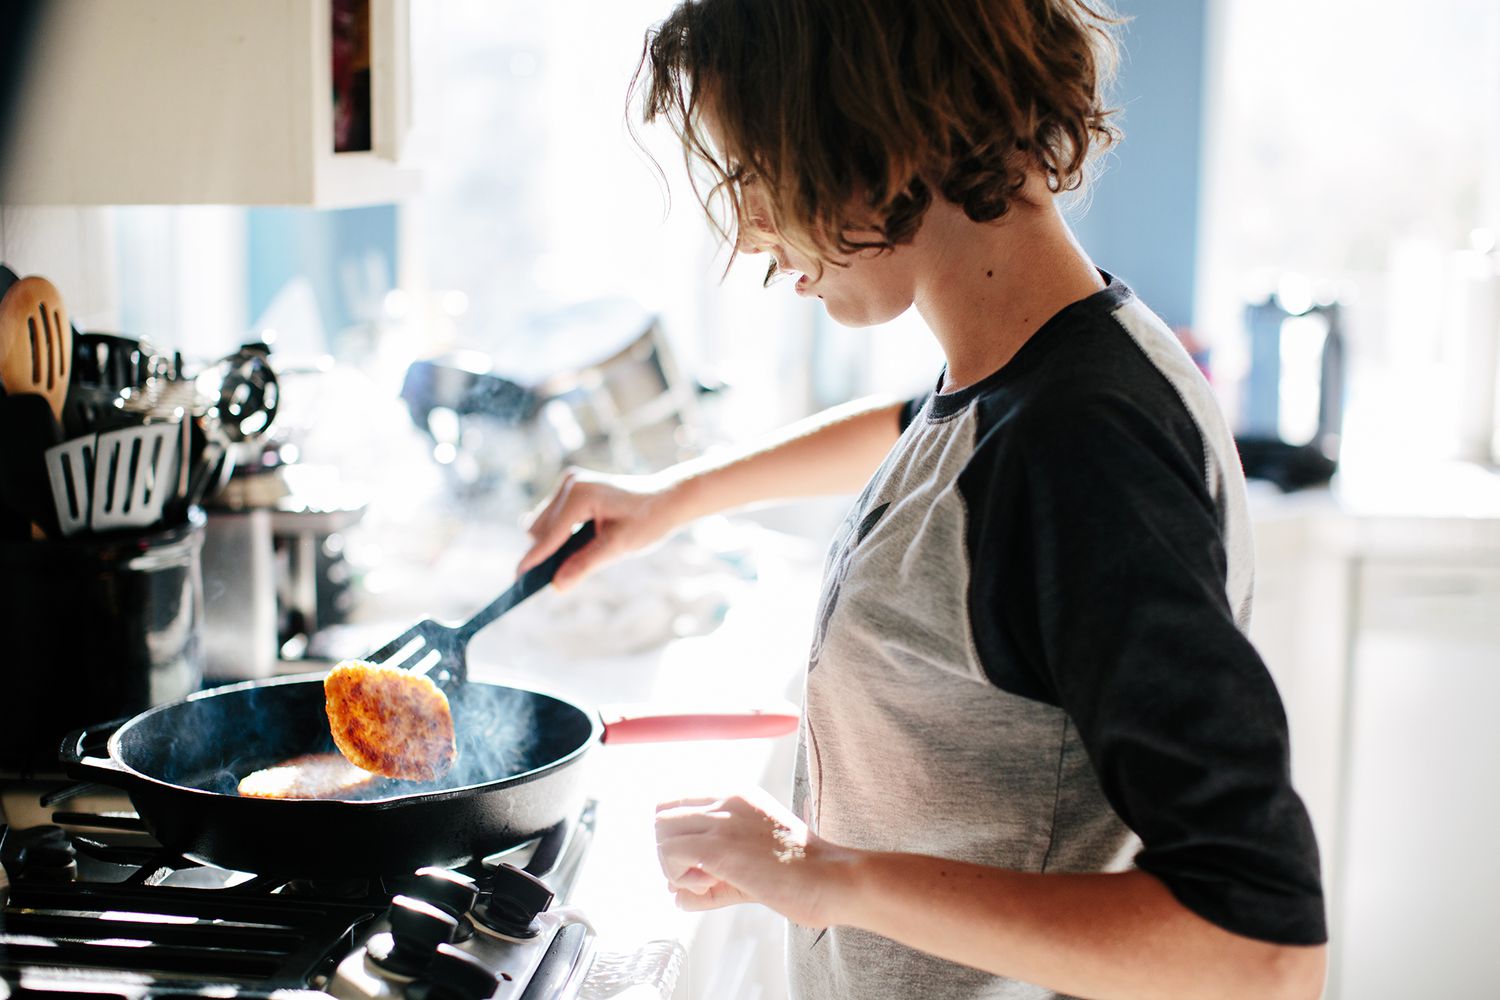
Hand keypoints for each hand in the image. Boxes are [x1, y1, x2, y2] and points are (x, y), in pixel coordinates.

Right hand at [518, 468, 690, 590]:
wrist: (667, 499)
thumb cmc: (648, 521)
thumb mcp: (619, 547)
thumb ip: (585, 565)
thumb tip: (557, 585)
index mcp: (580, 495)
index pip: (549, 534)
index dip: (534, 560)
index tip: (517, 581)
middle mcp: (570, 484)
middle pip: (540, 529)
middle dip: (544, 553)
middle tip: (552, 580)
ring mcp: (570, 483)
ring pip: (543, 523)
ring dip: (551, 543)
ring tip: (569, 563)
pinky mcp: (573, 488)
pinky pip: (553, 516)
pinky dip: (558, 534)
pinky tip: (575, 546)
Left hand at [654, 787, 856, 928]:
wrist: (832, 879)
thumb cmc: (801, 876)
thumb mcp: (751, 870)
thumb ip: (712, 881)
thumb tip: (676, 897)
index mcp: (736, 796)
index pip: (678, 803)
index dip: (680, 838)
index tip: (701, 865)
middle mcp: (726, 799)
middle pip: (662, 813)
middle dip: (671, 849)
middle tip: (700, 875)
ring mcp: (722, 819)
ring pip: (660, 830)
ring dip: (673, 864)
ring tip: (708, 881)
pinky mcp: (719, 846)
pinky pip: (669, 853)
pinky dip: (679, 876)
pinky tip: (709, 885)